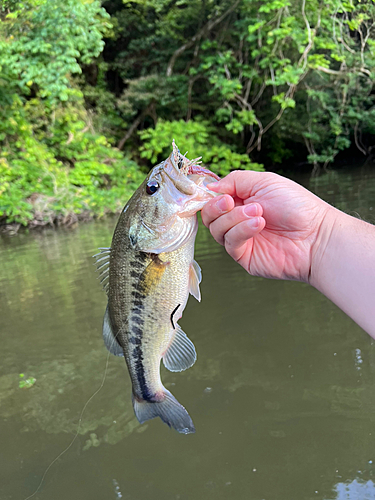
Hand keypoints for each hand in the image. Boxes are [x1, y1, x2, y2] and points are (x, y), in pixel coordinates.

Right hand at [201, 171, 331, 281]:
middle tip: (231, 202)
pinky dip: (240, 231)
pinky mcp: (244, 256)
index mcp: (242, 201)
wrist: (316, 235)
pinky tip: (258, 224)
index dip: (211, 196)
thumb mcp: (265, 182)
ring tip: (259, 213)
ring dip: (234, 218)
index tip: (220, 194)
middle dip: (216, 207)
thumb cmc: (297, 206)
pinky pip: (229, 243)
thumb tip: (210, 187)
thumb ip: (235, 181)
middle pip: (209, 216)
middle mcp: (238, 221)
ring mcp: (241, 239)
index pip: (214, 199)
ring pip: (216, 229)